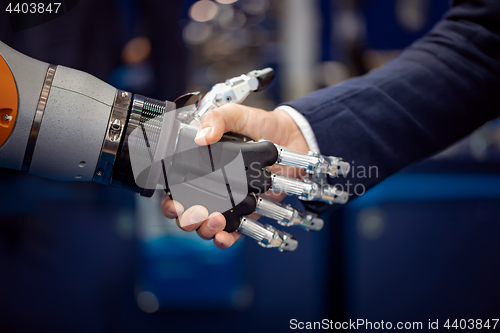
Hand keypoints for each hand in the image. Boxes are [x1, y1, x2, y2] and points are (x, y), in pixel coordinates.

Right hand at [161, 104, 308, 248]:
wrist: (292, 137)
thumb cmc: (260, 125)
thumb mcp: (236, 115)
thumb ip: (217, 119)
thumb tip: (201, 137)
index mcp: (199, 167)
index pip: (174, 189)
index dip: (169, 201)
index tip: (173, 203)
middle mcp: (210, 188)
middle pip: (186, 213)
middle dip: (186, 220)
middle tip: (196, 214)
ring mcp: (228, 202)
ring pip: (206, 226)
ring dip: (206, 229)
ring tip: (216, 220)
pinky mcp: (246, 213)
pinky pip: (232, 233)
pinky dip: (225, 239)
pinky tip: (224, 236)